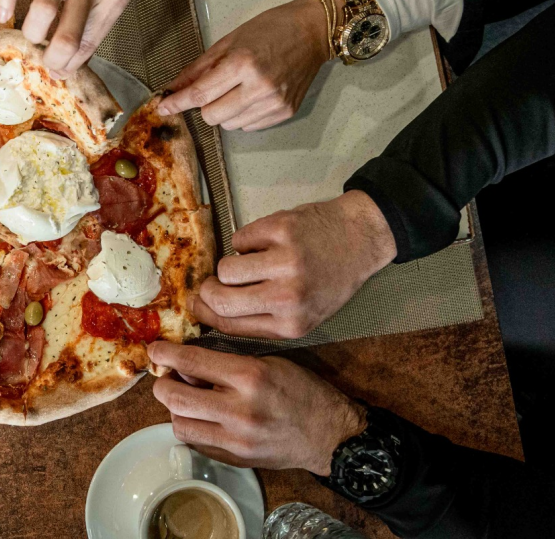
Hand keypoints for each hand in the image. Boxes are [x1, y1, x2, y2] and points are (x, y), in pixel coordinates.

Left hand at [150, 342, 366, 474]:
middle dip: (162, 383)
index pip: (191, 362)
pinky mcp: (236, 459)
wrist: (330, 435)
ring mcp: (236, 440)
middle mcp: (240, 410)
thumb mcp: (268, 362)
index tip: (155, 349)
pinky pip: (196, 443)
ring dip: (174, 409)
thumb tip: (186, 366)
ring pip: (180, 425)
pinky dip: (192, 428)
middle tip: (166, 376)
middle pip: (175, 398)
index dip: (165, 353)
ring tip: (186, 398)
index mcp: (250, 376)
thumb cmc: (301, 392)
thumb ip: (226, 362)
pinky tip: (201, 417)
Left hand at [159, 0, 336, 129]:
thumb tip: (173, 88)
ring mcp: (274, 102)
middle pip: (212, 116)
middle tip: (214, 89)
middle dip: (204, 106)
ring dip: (224, 111)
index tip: (162, 108)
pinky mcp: (285, 112)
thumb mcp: (229, 41)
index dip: (177, 103)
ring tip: (237, 89)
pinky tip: (252, 96)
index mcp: (242, 64)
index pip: (201, 94)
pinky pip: (248, 126)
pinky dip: (242, 115)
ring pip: (229, 125)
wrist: (313, 31)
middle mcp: (259, 87)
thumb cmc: (269, 29)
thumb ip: (199, 68)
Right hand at [192, 191, 396, 338]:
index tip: (195, 303)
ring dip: (230, 263)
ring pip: (225, 268)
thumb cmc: (328, 281)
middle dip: (207, 290)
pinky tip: (266, 242)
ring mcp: (285, 262)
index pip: (229, 324)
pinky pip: (239, 239)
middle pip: (220, 299)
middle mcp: (289, 297)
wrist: (359, 240)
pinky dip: (247, 240)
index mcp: (291, 325)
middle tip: (210, 283)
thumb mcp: (303, 315)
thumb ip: (261, 319)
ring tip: (249, 262)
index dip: (204, 313)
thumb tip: (207, 310)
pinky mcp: (281, 230)